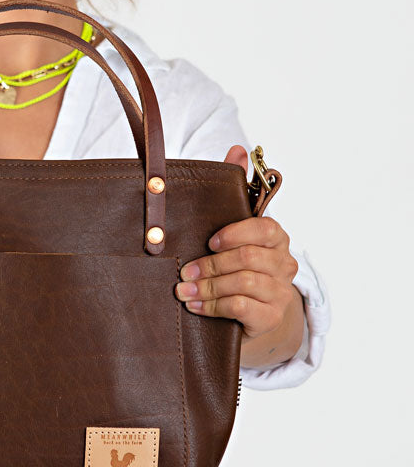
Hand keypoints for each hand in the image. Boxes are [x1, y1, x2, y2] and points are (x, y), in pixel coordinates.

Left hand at [174, 146, 305, 366]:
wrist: (252, 314)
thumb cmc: (237, 265)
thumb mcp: (233, 229)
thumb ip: (236, 188)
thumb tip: (238, 149)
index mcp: (276, 237)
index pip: (264, 228)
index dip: (235, 233)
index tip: (209, 240)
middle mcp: (284, 263)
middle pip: (248, 258)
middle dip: (210, 265)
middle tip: (183, 271)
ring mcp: (280, 291)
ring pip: (242, 283)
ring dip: (207, 286)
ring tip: (181, 289)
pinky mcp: (270, 316)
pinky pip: (240, 307)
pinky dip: (212, 305)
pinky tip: (194, 305)